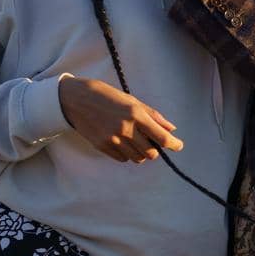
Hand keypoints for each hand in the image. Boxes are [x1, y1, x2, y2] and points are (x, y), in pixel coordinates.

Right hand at [57, 75, 183, 162]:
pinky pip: (123, 158)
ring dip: (141, 152)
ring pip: (137, 158)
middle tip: (152, 141)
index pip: (161, 137)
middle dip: (155, 150)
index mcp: (135, 114)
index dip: (174, 144)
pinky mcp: (102, 146)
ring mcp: (113, 139)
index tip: (178, 146)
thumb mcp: (133, 101)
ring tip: (135, 140)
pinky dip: (127, 154)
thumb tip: (171, 130)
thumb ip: (153, 116)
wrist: (76, 99)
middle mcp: (125, 128)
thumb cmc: (108, 97)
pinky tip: (122, 142)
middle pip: (150, 153)